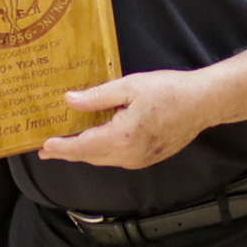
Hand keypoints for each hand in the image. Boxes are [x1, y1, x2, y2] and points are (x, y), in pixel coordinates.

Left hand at [37, 70, 204, 169]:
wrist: (202, 103)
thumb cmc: (167, 90)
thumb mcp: (128, 86)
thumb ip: (97, 97)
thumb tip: (70, 101)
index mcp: (122, 137)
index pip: (83, 147)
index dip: (62, 147)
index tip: (43, 147)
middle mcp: (129, 155)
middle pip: (91, 156)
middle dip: (68, 152)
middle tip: (46, 149)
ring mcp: (139, 159)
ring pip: (104, 158)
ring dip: (84, 152)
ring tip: (66, 144)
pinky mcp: (147, 158)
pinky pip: (117, 157)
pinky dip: (101, 150)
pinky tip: (95, 140)